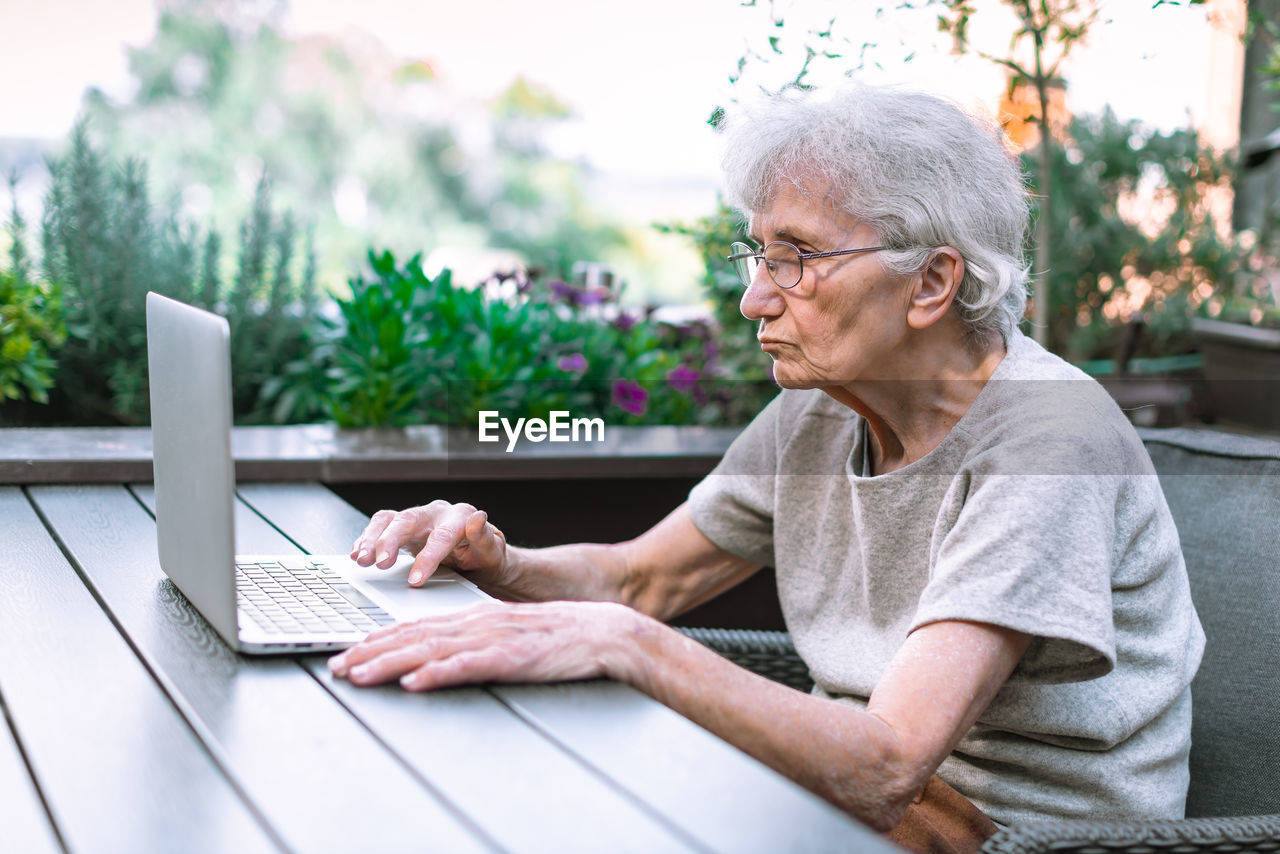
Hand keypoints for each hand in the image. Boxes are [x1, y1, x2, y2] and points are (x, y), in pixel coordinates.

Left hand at [327, 601, 640, 691]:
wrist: (601, 631)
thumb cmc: (558, 636)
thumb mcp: (509, 632)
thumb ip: (474, 640)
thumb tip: (438, 657)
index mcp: (475, 616)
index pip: (416, 626)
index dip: (379, 639)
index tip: (349, 651)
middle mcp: (476, 623)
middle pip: (412, 636)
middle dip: (369, 652)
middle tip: (337, 666)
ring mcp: (492, 640)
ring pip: (430, 650)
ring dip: (390, 663)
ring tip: (359, 674)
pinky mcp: (510, 659)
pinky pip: (468, 666)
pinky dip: (438, 673)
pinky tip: (416, 681)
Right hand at [350, 501, 509, 586]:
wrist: (480, 558)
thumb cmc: (487, 556)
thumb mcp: (493, 552)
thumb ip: (485, 537)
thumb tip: (479, 518)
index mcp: (459, 516)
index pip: (440, 536)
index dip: (427, 557)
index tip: (415, 580)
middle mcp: (436, 513)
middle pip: (408, 520)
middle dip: (390, 541)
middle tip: (379, 563)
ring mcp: (418, 519)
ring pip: (389, 519)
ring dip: (372, 538)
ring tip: (361, 559)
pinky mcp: (404, 529)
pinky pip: (381, 526)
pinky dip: (367, 539)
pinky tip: (358, 554)